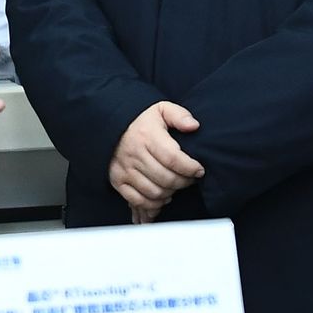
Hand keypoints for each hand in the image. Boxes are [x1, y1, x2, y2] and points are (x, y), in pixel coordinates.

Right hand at [111, 102, 204, 220]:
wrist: (113, 126)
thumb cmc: (142, 121)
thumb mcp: (162, 109)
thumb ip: (180, 115)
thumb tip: (194, 126)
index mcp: (147, 135)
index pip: (173, 158)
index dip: (190, 168)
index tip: (199, 170)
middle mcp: (134, 153)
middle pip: (166, 178)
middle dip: (184, 182)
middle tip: (190, 179)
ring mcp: (125, 169)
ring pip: (154, 192)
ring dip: (170, 193)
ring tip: (177, 186)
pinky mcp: (118, 180)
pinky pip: (138, 200)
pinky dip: (153, 203)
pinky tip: (163, 197)